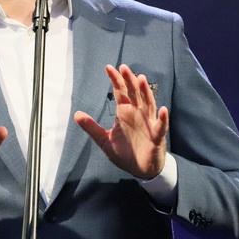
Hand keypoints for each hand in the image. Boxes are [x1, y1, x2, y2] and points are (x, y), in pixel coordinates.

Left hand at [74, 64, 168, 179]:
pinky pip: (161, 126)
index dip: (116, 80)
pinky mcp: (157, 136)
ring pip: (148, 104)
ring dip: (145, 92)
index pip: (120, 92)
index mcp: (125, 113)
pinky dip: (162, 118)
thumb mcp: (105, 141)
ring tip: (141, 79)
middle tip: (124, 67)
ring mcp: (149, 123)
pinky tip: (162, 109)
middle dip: (129, 81)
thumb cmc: (125, 153)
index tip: (109, 68)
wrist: (140, 170)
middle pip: (134, 93)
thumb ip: (92, 127)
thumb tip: (76, 114)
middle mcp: (137, 114)